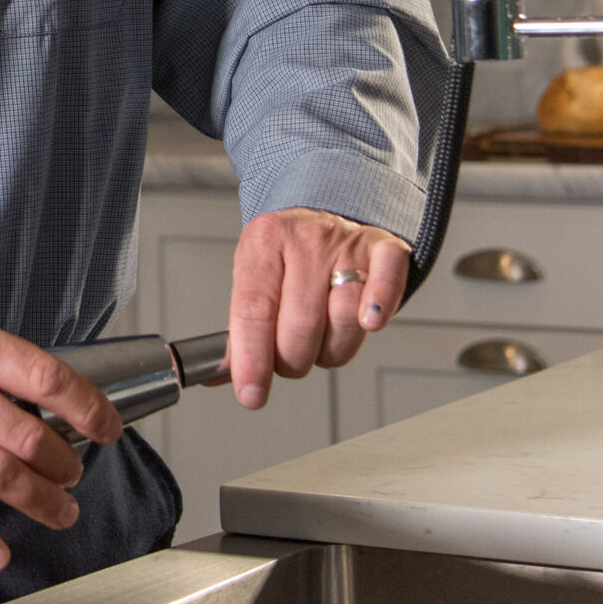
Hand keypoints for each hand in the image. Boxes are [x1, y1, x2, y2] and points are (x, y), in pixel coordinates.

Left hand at [225, 209, 408, 409]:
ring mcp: (347, 243)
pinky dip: (380, 307)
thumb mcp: (255, 278)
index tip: (251, 393)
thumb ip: (241, 329)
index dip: (252, 358)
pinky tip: (369, 321)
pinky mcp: (384, 249)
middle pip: (301, 324)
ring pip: (345, 320)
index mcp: (263, 242)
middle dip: (293, 360)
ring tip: (321, 338)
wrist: (328, 210)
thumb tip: (215, 375)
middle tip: (289, 358)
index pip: (254, 309)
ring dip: (332, 350)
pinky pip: (387, 283)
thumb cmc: (289, 255)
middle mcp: (306, 239)